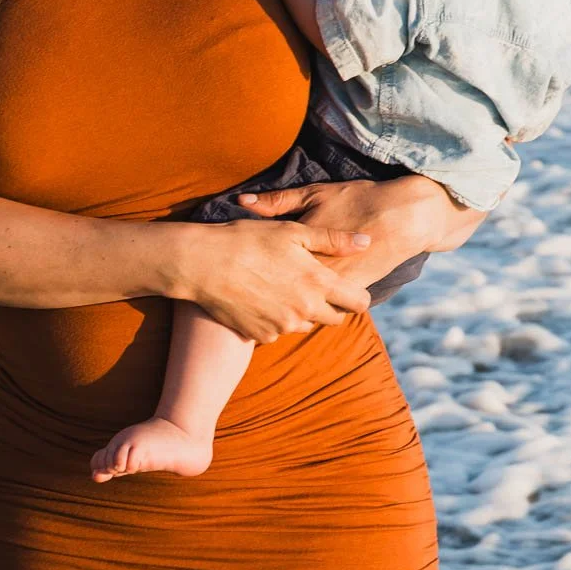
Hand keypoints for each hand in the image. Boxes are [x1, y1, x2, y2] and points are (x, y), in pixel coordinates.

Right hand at [170, 218, 372, 343]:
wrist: (203, 264)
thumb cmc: (249, 240)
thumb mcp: (294, 232)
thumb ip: (334, 240)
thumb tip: (366, 242)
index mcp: (317, 283)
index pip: (359, 302)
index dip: (358, 295)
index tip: (349, 287)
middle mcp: (305, 311)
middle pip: (334, 318)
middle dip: (329, 305)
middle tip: (312, 284)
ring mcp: (283, 327)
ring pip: (305, 324)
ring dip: (301, 312)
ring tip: (281, 287)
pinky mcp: (262, 336)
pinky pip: (278, 330)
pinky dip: (275, 318)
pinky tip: (260, 298)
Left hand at [238, 175, 485, 285]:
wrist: (404, 216)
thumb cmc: (356, 200)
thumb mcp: (314, 194)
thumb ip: (278, 201)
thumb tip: (242, 200)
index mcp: (305, 253)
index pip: (269, 276)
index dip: (252, 281)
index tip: (242, 279)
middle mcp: (320, 277)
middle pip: (286, 301)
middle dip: (270, 300)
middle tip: (255, 294)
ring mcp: (337, 288)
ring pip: (308, 311)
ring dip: (296, 308)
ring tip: (280, 300)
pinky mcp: (356, 292)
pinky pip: (332, 309)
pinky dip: (322, 305)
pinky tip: (312, 296)